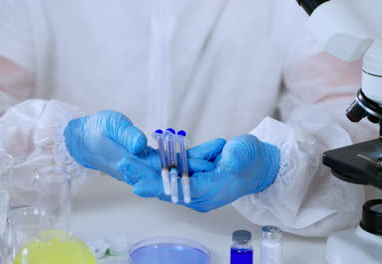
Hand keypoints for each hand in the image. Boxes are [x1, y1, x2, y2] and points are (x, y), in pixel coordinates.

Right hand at [64, 110, 218, 183]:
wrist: (85, 137)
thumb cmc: (96, 129)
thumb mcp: (111, 126)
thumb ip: (126, 135)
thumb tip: (141, 145)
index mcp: (133, 163)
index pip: (162, 169)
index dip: (184, 168)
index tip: (203, 166)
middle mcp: (141, 169)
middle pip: (171, 172)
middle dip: (194, 169)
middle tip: (218, 163)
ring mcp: (144, 166)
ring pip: (171, 168)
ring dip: (192, 165)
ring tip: (214, 158)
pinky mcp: (146, 160)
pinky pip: (167, 162)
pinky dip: (183, 159)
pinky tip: (198, 156)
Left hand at [123, 134, 279, 211]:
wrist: (258, 166)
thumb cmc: (252, 159)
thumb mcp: (246, 153)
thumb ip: (236, 156)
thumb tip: (225, 158)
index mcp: (212, 190)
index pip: (180, 189)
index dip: (159, 185)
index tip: (138, 183)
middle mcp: (200, 194)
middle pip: (168, 187)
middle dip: (145, 178)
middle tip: (124, 168)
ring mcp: (196, 189)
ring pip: (166, 182)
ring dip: (145, 174)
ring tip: (124, 165)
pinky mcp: (194, 181)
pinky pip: (172, 177)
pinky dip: (156, 171)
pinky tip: (139, 165)